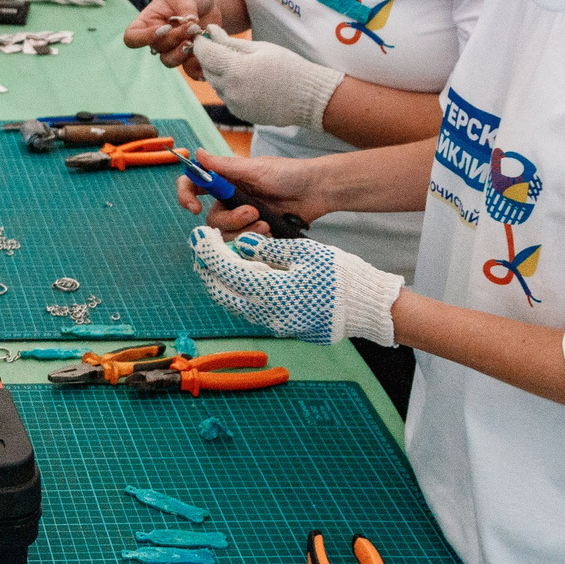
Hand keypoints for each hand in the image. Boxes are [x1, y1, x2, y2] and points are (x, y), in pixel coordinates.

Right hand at [124, 0, 222, 64]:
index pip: (132, 37)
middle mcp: (157, 38)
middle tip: (193, 26)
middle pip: (157, 48)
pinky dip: (198, 65)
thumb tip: (190, 24)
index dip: (144, 38)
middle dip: (175, 38)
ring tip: (198, 38)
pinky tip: (207, 53)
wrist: (211, 2)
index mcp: (148, 21)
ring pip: (170, 61)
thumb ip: (186, 9)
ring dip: (183, 52)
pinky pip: (189, 70)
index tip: (165, 28)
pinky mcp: (189, 57)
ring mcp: (172, 49)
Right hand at [173, 147, 333, 231]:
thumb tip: (196, 154)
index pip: (195, 186)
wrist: (317, 191)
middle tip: (253, 213)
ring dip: (245, 231)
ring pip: (228, 234)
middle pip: (212, 218)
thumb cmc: (289, 173)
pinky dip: (256, 239)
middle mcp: (231, 200)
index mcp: (227, 180)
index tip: (194, 207)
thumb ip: (225, 166)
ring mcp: (244, 217)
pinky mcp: (257, 232)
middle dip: (231, 219)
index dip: (186, 196)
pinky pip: (246, 243)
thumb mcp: (256, 168)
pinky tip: (271, 231)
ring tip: (266, 225)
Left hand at [188, 28, 340, 131]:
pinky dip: (230, 87)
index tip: (203, 36)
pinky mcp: (240, 113)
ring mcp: (235, 104)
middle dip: (210, 58)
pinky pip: (227, 96)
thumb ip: (230, 42)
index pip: (205, 54)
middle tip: (220, 47)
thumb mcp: (260, 48)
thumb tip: (210, 31)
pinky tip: (247, 81)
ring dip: (220, 73)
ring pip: (216, 84)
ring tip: (240, 64)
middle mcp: (231, 90)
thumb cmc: (288, 67)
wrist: (309, 98)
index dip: (201, 43)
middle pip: (207, 70)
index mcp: (236, 70)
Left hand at [191, 226, 402, 345]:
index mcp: (269, 291)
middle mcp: (265, 313)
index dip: (207, 250)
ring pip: (233, 303)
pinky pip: (251, 310)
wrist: (367, 309)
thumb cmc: (341, 276)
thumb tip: (241, 244)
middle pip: (221, 292)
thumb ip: (268, 249)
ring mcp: (273, 325)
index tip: (198, 234)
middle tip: (203, 248)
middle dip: (207, 269)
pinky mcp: (282, 329)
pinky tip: (244, 277)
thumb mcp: (306, 253)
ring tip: (220, 260)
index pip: (224, 270)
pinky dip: (241, 293)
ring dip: (222, 282)